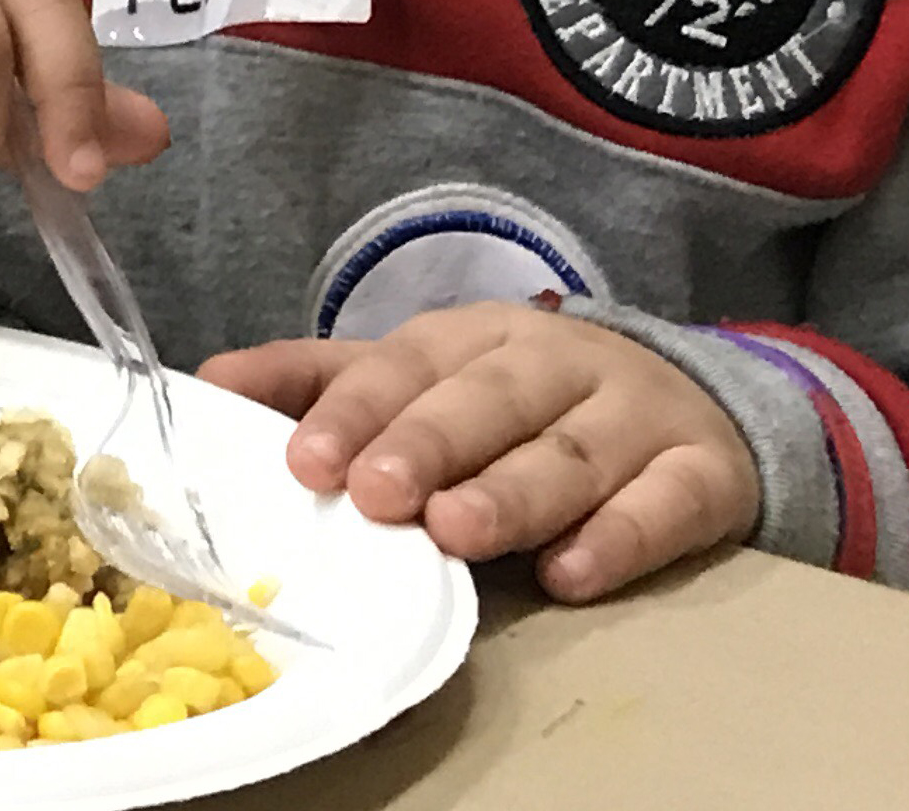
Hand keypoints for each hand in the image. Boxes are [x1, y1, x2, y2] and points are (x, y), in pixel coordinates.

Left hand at [200, 302, 759, 600]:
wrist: (683, 403)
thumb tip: (204, 383)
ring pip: (571, 451)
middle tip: (378, 494)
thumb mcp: (421, 380)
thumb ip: (319, 384)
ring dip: (513, 492)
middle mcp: (557, 362)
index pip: (407, 365)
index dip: (355, 410)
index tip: (306, 461)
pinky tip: (572, 571)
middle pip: (489, 400)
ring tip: (457, 533)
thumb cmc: (514, 403)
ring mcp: (636, 414)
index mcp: (473, 338)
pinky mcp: (703, 472)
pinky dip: (621, 536)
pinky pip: (666, 503)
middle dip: (429, 443)